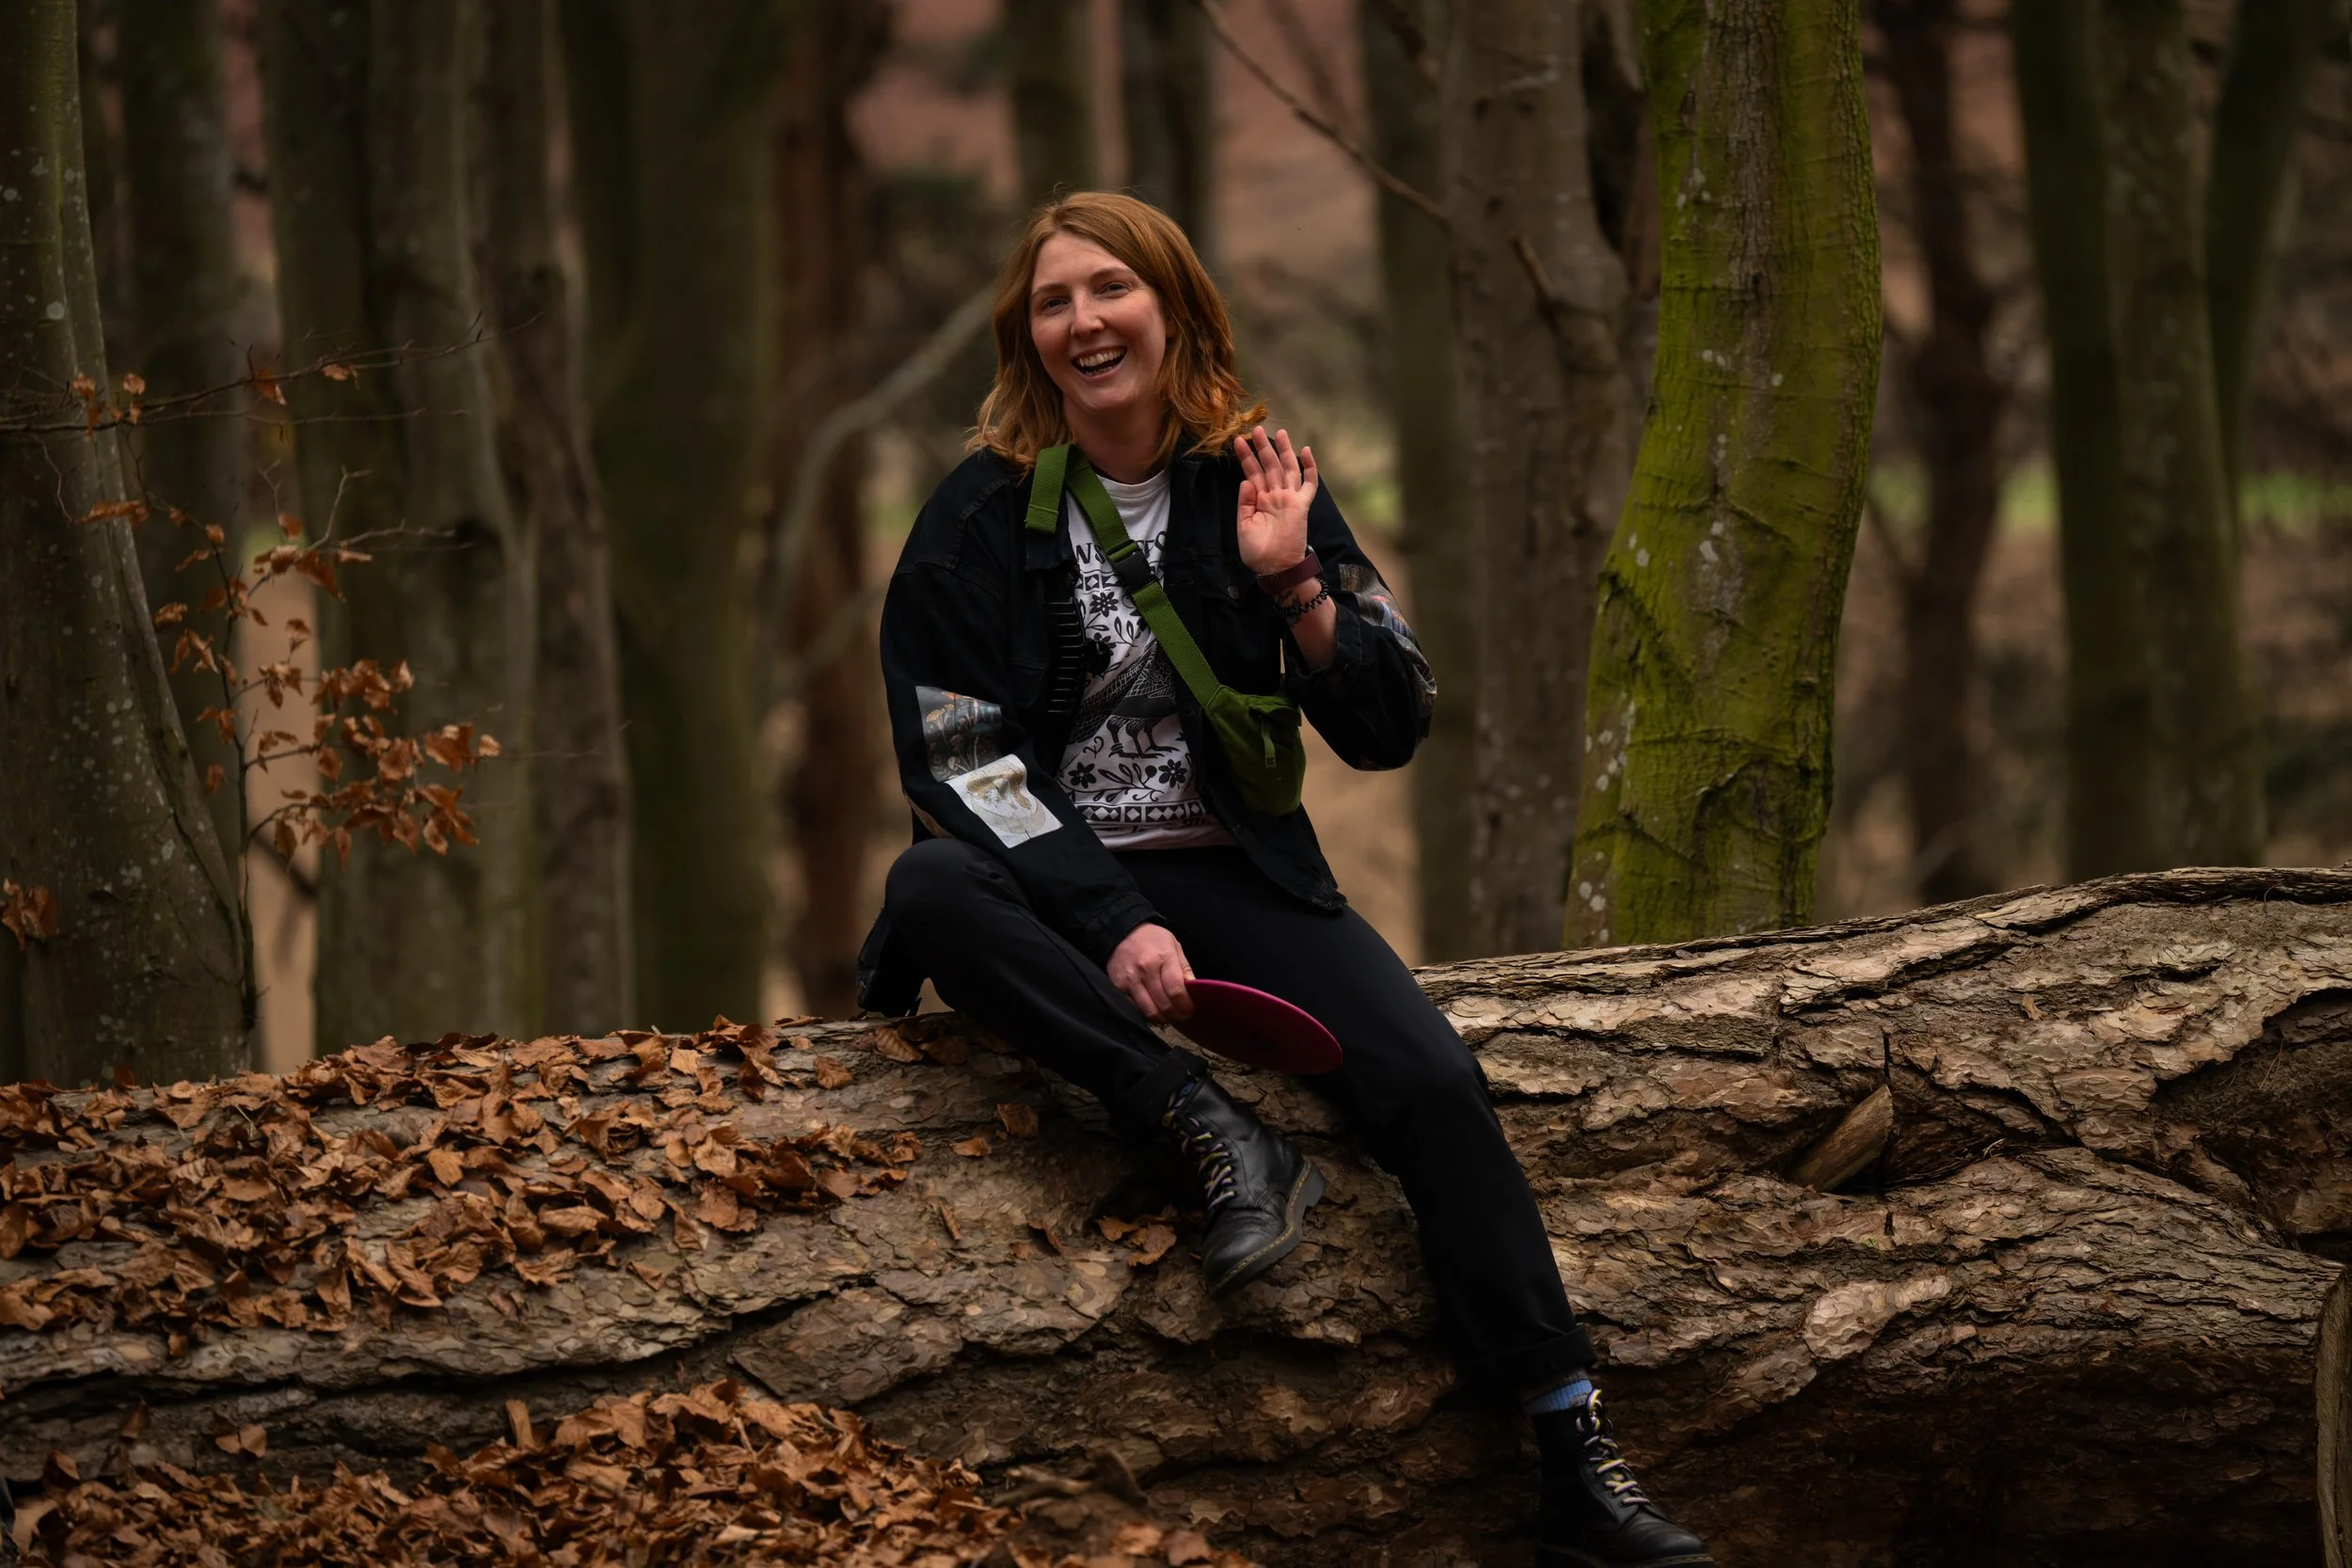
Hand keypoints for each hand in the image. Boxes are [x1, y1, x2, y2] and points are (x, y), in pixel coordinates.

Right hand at [1107, 922, 1194, 1023]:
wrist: (1121, 932)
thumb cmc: (1151, 939)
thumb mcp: (1173, 945)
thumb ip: (1184, 968)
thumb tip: (1194, 990)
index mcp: (1163, 958)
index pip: (1176, 990)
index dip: (1186, 1005)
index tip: (1191, 1009)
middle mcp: (1146, 970)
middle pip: (1164, 1005)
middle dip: (1177, 1015)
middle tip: (1183, 1016)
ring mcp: (1130, 981)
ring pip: (1150, 1011)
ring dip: (1163, 1018)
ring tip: (1170, 1015)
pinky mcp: (1119, 988)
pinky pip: (1135, 1009)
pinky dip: (1147, 1014)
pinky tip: (1154, 1009)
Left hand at [1235, 425, 1318, 576]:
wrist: (1275, 569)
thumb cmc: (1258, 552)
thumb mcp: (1243, 526)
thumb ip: (1244, 503)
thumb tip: (1246, 481)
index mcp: (1260, 500)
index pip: (1252, 473)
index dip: (1245, 457)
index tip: (1237, 441)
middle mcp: (1275, 496)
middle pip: (1270, 465)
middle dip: (1263, 447)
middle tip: (1256, 428)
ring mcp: (1289, 499)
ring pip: (1287, 469)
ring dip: (1283, 450)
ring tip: (1279, 432)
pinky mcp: (1301, 505)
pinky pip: (1308, 484)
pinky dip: (1309, 468)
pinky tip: (1305, 451)